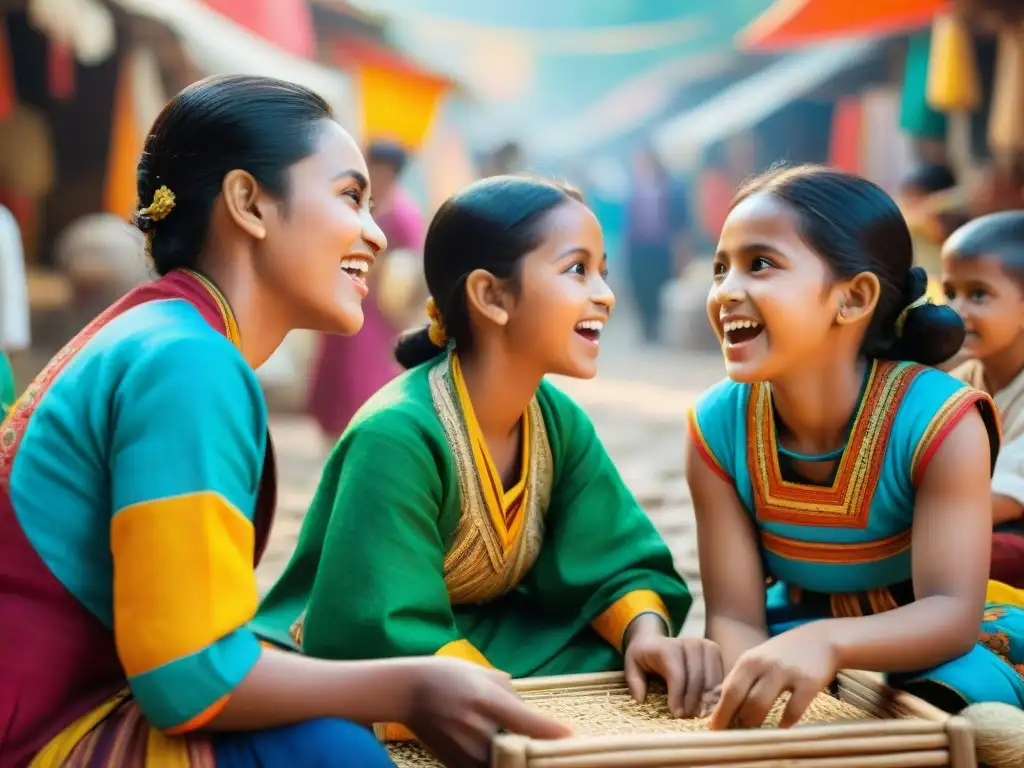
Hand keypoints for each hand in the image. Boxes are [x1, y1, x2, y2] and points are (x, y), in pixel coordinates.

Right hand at [403, 657, 572, 767]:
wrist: (406, 692)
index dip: (550, 733)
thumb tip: (530, 713)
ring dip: (519, 761)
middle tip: (556, 752)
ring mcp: (465, 752)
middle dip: (537, 754)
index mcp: (486, 700)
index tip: (572, 737)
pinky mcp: (456, 766)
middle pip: (518, 753)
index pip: (525, 721)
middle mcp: (477, 729)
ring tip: (531, 754)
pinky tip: (504, 755)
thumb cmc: (448, 676)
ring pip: (504, 766)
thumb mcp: (481, 674)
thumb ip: (510, 693)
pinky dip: (500, 765)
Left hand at [623, 616, 723, 718]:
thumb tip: (641, 698)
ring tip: (697, 715)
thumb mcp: (631, 665)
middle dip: (693, 702)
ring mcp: (703, 645)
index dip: (678, 696)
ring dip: (706, 699)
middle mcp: (688, 642)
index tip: (677, 714)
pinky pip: (719, 675)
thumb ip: (634, 681)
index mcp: (667, 647)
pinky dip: (715, 693)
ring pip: (711, 677)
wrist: (655, 640)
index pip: (677, 674)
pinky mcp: (714, 650)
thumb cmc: (643, 656)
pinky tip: (706, 706)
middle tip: (688, 719)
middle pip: (697, 678)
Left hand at [709, 624, 836, 730]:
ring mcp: (785, 672)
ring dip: (754, 724)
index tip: (714, 731)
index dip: (719, 713)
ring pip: (760, 704)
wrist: (821, 639)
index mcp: (748, 660)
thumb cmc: (784, 655)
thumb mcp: (759, 660)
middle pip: (739, 697)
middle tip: (731, 738)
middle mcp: (763, 664)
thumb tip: (723, 710)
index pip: (727, 690)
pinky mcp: (808, 682)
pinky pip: (793, 709)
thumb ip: (743, 680)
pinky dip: (785, 723)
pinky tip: (782, 729)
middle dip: (732, 721)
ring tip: (753, 736)